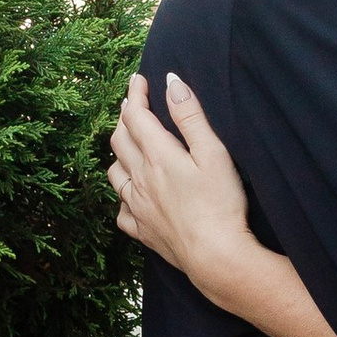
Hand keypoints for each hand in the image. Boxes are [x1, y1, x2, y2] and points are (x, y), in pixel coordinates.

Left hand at [109, 74, 263, 300]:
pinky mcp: (143, 231)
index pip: (136, 116)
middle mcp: (140, 179)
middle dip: (125, 119)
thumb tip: (171, 83)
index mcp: (157, 156)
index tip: (138, 79)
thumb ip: (190, 116)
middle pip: (120, 141)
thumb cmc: (220, 204)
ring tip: (130, 147)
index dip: (135, 94)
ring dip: (120, 155)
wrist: (215, 256)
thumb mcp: (213, 153)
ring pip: (115, 174)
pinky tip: (133, 196)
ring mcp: (138, 207)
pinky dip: (124, 196)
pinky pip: (122, 210)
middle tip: (134, 107)